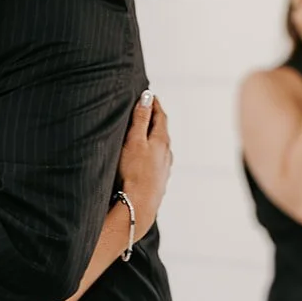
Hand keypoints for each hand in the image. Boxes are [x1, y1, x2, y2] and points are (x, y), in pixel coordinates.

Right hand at [118, 91, 171, 239]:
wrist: (139, 205)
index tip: (149, 95)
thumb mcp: (135, 140)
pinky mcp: (159, 180)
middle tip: (147, 109)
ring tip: (145, 132)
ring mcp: (164, 168)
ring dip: (153, 137)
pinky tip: (145, 158)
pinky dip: (151, 153)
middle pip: (162, 131)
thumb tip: (147, 97)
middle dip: (154, 119)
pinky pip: (157, 161)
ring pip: (160, 147)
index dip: (154, 104)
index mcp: (161, 140)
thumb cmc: (134, 172)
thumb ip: (141, 118)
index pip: (160, 116)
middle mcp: (166, 153)